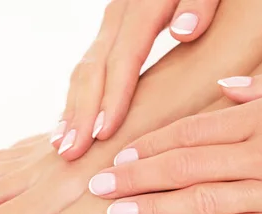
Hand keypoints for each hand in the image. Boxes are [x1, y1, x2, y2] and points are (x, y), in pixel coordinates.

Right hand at [52, 0, 220, 160]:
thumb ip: (199, 2)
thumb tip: (184, 32)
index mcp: (143, 5)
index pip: (124, 58)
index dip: (112, 97)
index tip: (104, 133)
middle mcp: (119, 15)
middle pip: (94, 69)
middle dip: (81, 113)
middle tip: (71, 152)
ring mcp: (111, 25)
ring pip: (84, 70)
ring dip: (71, 109)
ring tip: (62, 146)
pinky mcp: (111, 34)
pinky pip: (88, 68)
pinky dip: (76, 98)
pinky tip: (69, 123)